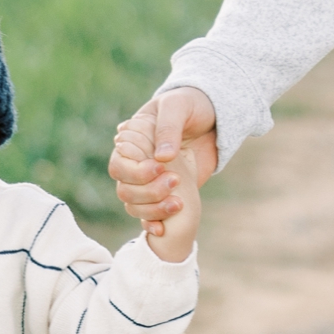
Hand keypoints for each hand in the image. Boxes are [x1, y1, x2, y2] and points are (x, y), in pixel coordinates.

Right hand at [109, 88, 217, 235]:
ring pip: (135, 205)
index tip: (161, 168)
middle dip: (148, 192)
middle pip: (125, 189)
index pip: (119, 165)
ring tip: (178, 204)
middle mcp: (137, 163)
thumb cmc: (191, 104)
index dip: (135, 172)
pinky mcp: (166, 192)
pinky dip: (153, 223)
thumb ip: (169, 128)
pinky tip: (162, 230)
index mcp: (131, 142)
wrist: (214, 117)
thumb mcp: (178, 107)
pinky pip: (149, 214)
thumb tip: (162, 158)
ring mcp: (150, 181)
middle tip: (176, 181)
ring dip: (153, 209)